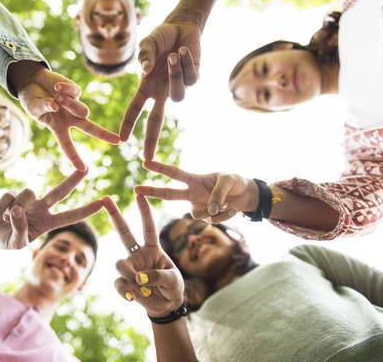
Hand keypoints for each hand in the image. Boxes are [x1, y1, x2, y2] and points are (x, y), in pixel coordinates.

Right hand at [0, 169, 102, 249]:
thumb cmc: (8, 238)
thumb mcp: (16, 243)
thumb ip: (20, 230)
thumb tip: (17, 210)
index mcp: (48, 222)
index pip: (70, 216)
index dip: (86, 210)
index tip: (102, 203)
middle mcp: (41, 207)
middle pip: (60, 192)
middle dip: (74, 180)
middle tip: (87, 169)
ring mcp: (26, 199)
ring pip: (28, 194)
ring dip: (15, 209)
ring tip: (5, 220)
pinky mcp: (10, 194)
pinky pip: (6, 199)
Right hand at [12, 64, 119, 170]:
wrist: (32, 82)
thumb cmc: (32, 100)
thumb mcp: (33, 108)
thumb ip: (43, 107)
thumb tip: (56, 105)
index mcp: (59, 128)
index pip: (67, 146)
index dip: (75, 157)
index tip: (84, 169)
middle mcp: (70, 118)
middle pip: (90, 128)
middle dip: (104, 134)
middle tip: (117, 141)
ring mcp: (74, 104)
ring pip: (82, 110)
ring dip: (70, 104)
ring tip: (57, 97)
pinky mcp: (75, 90)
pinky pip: (76, 92)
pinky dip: (65, 89)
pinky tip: (56, 87)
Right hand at [104, 195, 183, 317]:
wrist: (166, 305)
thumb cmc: (173, 287)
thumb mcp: (173, 280)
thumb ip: (159, 276)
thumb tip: (139, 278)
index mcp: (153, 248)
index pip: (148, 227)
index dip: (144, 212)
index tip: (139, 195)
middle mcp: (138, 254)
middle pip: (124, 232)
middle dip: (115, 215)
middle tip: (105, 199)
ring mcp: (130, 267)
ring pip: (120, 264)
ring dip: (130, 276)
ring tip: (143, 289)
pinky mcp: (124, 283)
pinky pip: (118, 283)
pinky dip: (125, 291)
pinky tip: (133, 298)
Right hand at [120, 20, 200, 159]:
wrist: (182, 26)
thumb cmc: (161, 37)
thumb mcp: (147, 43)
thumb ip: (144, 56)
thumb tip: (146, 71)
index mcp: (146, 86)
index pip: (135, 109)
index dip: (128, 124)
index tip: (121, 140)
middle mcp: (161, 91)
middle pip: (155, 121)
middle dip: (151, 139)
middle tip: (148, 158)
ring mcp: (178, 86)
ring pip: (178, 96)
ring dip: (175, 75)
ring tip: (173, 55)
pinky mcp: (194, 78)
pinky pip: (191, 79)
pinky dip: (186, 63)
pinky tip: (183, 51)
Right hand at [134, 160, 258, 223]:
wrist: (246, 196)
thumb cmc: (235, 182)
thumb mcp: (228, 181)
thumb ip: (216, 194)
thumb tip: (208, 211)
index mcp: (195, 180)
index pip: (174, 173)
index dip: (160, 168)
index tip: (145, 162)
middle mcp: (192, 194)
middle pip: (168, 194)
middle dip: (152, 191)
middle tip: (136, 189)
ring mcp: (198, 207)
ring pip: (197, 215)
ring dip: (213, 210)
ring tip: (227, 203)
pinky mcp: (207, 217)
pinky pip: (211, 220)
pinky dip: (223, 215)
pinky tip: (231, 209)